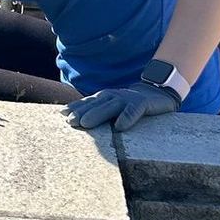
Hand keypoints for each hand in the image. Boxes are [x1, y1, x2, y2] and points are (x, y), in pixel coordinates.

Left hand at [63, 83, 180, 131]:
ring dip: (98, 114)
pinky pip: (134, 110)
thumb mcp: (112, 106)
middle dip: (81, 112)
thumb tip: (69, 117)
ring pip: (111, 106)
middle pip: (96, 104)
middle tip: (70, 121)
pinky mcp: (143, 103)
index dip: (75, 108)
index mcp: (105, 97)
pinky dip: (127, 117)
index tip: (62, 115)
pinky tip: (120, 127)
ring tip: (86, 123)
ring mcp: (128, 99)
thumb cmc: (129, 103)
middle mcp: (114, 96)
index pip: (87, 102)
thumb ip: (96, 110)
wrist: (157, 92)